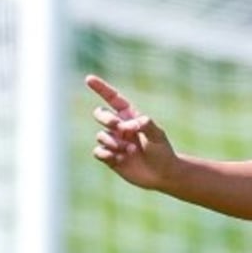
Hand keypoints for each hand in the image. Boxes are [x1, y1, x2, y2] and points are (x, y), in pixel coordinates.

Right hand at [86, 74, 175, 189]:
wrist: (162, 174)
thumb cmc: (162, 152)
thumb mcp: (158, 135)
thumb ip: (145, 124)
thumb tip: (126, 125)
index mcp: (131, 117)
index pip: (114, 99)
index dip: (101, 88)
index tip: (88, 79)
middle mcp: (119, 128)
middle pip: (100, 114)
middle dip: (105, 118)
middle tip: (118, 127)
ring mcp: (114, 142)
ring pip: (100, 135)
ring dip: (114, 143)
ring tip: (131, 151)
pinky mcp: (109, 157)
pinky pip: (98, 151)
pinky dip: (107, 154)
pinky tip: (120, 159)